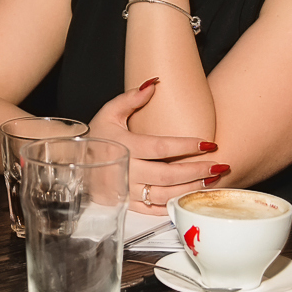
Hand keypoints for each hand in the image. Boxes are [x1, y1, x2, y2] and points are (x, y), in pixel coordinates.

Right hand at [84, 79, 231, 213]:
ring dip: (191, 189)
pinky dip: (174, 203)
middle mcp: (126, 171)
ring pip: (165, 194)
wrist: (72, 162)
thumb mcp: (108, 113)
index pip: (161, 148)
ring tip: (212, 180)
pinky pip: (154, 209)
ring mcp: (126, 190)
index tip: (208, 143)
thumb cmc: (94, 136)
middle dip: (197, 170)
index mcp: (124, 146)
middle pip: (168, 174)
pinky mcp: (126, 204)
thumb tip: (154, 83)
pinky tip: (191, 196)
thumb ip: (131, 98)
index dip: (187, 145)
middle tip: (219, 165)